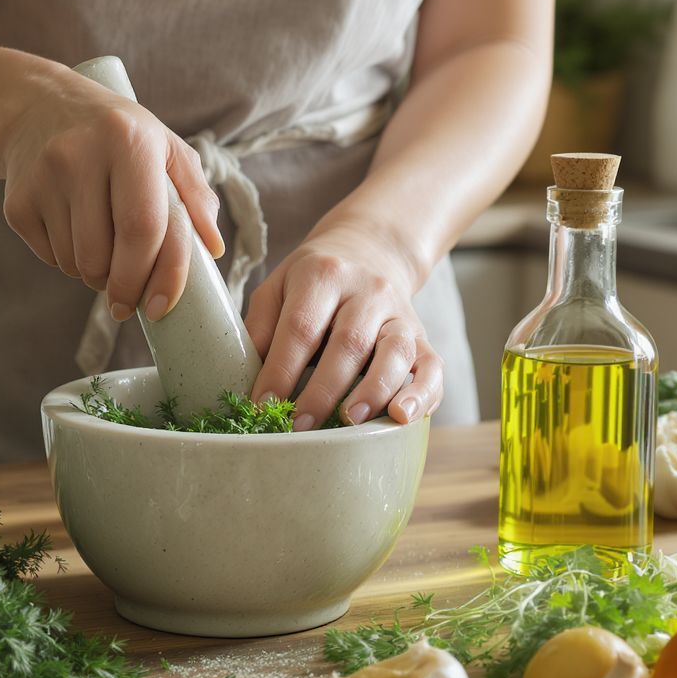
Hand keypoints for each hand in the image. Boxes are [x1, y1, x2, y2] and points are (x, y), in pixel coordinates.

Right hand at [1, 66, 222, 320]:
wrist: (36, 108)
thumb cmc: (116, 136)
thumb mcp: (163, 146)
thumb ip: (195, 195)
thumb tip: (213, 248)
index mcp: (127, 140)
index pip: (144, 227)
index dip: (159, 275)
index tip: (162, 308)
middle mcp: (79, 156)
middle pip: (106, 257)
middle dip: (125, 287)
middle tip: (132, 295)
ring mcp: (42, 180)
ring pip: (78, 265)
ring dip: (98, 273)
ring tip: (105, 244)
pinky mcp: (17, 203)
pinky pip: (52, 260)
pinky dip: (70, 260)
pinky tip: (74, 229)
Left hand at [245, 224, 442, 428]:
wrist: (369, 251)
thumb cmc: (312, 282)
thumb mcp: (277, 287)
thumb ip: (260, 326)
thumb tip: (244, 377)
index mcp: (323, 276)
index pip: (301, 326)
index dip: (281, 369)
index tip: (263, 406)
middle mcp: (367, 291)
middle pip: (349, 342)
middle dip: (322, 390)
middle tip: (298, 426)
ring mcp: (400, 313)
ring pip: (395, 352)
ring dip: (374, 391)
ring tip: (350, 422)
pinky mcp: (423, 336)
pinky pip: (432, 366)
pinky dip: (422, 394)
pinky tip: (402, 417)